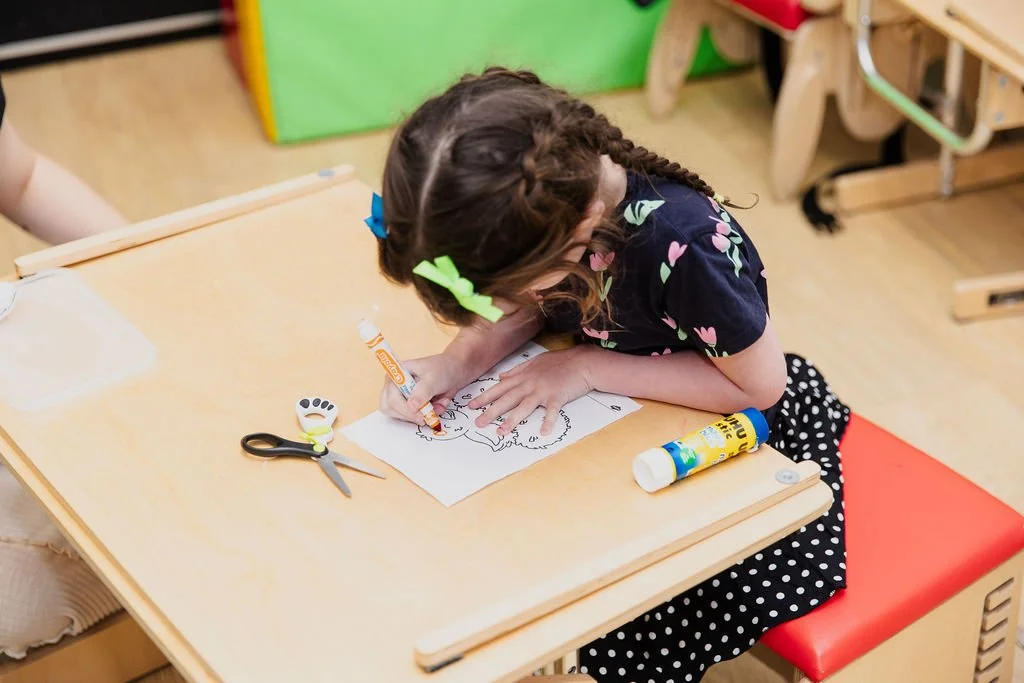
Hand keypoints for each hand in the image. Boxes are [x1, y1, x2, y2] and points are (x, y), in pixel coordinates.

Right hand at [378, 353, 470, 423]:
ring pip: (401, 417)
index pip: (392, 398)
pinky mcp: (410, 406)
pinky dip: (426, 416)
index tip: (421, 415)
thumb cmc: (442, 369)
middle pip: (391, 409)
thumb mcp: (433, 379)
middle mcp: (395, 387)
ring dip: (420, 416)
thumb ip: (422, 392)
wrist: (455, 371)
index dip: (404, 409)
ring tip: (436, 406)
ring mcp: (401, 397)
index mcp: (395, 376)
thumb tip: (411, 407)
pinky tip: (437, 406)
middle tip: (428, 415)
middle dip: (411, 415)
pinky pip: (413, 419)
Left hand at [468, 347, 594, 435]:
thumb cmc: (560, 362)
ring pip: (524, 407)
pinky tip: (542, 432)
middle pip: (507, 399)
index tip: (471, 406)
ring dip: (512, 420)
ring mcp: (543, 391)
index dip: (484, 397)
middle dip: (491, 412)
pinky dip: (547, 422)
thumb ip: (517, 371)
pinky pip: (551, 412)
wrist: (582, 361)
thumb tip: (501, 377)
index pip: (500, 388)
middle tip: (478, 423)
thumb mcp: (535, 362)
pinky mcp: (558, 397)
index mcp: (524, 376)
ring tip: (501, 432)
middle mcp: (530, 384)